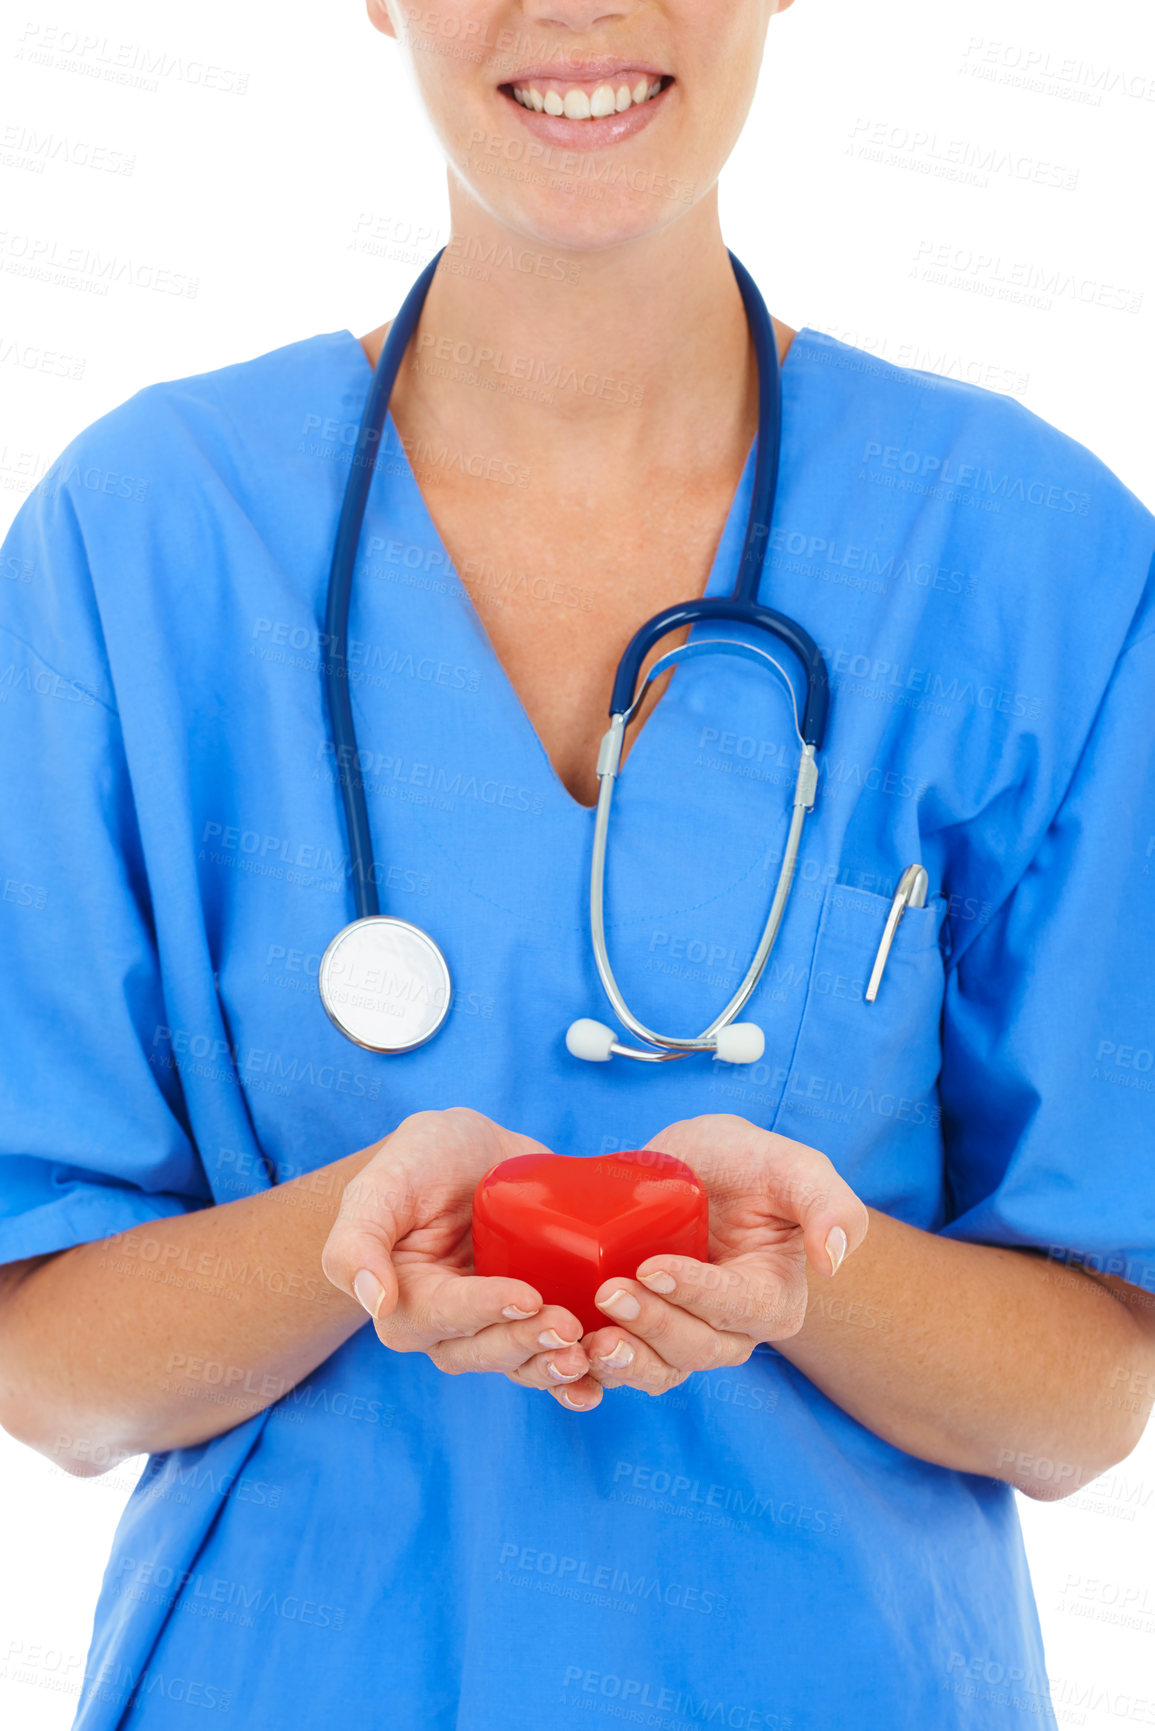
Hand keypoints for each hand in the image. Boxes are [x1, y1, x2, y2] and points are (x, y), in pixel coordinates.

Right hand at [321, 1108, 592, 1400]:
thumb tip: (375, 1303)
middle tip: (568, 1326)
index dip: (485, 1309)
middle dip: (526, 1343)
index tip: (527, 1293)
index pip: (444, 1315)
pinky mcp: (534, 1317)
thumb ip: (357, 1242)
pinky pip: (551, 1357)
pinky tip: (604, 1381)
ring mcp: (495, 1325)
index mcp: (404, 1302)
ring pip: (520, 1364)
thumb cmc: (417, 1161)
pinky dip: (578, 1376)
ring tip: (590, 1353)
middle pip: (484, 1351)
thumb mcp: (380, 1185)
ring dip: (553, 1368)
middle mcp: (448, 1328)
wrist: (469, 1150)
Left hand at [558, 1114, 868, 1411]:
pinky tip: (568, 1353)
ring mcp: (683, 1338)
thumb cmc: (747, 1163)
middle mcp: (731, 1332)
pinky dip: (594, 1372)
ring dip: (624, 1361)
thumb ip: (829, 1204)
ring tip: (589, 1336)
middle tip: (609, 1291)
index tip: (652, 1266)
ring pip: (658, 1371)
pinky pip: (621, 1370)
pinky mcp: (639, 1336)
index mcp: (773, 1298)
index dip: (696, 1295)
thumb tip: (833, 1261)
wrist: (692, 1165)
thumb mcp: (793, 1165)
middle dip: (653, 1326)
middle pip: (695, 1349)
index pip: (737, 1310)